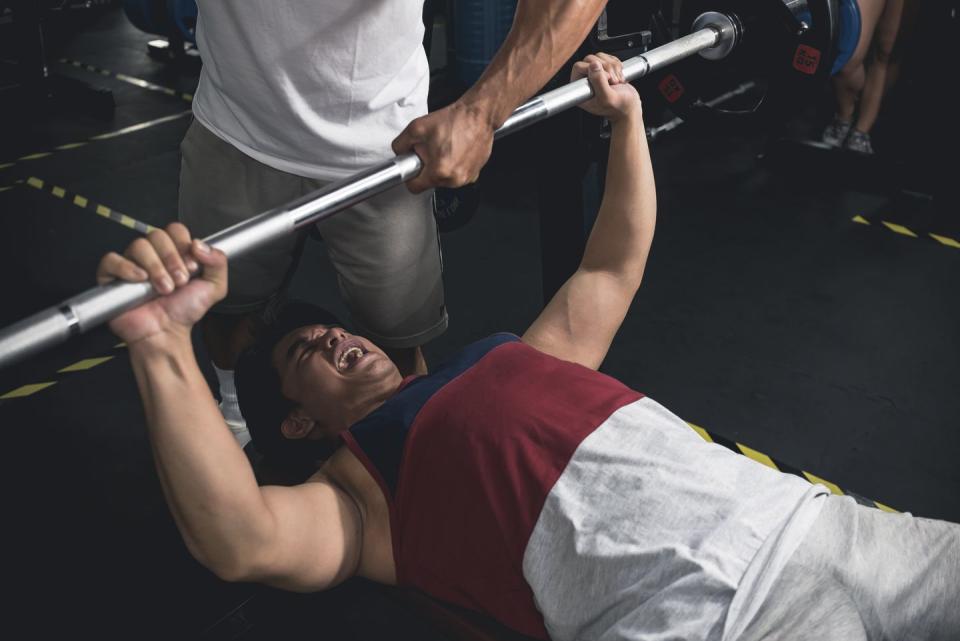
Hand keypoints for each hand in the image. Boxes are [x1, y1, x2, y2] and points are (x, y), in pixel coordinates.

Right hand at [95, 223, 226, 346]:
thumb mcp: (214, 287)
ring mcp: (131, 263)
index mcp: (173, 251)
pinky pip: (112, 260)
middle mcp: (152, 254)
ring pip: (138, 246)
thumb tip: (200, 244)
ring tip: (164, 288)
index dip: (184, 245)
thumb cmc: (185, 310)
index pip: (175, 230)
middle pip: (157, 235)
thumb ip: (218, 262)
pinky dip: (127, 268)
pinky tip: (141, 280)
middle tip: (179, 281)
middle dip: (172, 259)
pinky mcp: (112, 276)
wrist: (167, 333)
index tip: (192, 267)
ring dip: (156, 268)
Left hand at [391, 101, 494, 193]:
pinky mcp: (474, 174)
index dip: (410, 175)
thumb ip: (400, 144)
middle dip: (427, 167)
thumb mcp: (417, 128)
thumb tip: (399, 152)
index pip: (414, 187)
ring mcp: (467, 178)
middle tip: (432, 150)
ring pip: (444, 179)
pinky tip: (455, 151)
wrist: (478, 115)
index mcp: (439, 171)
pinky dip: (454, 165)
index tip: (412, 166)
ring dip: (441, 167)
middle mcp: (454, 179)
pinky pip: (457, 175)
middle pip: (430, 182)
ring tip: (445, 148)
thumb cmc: (455, 120)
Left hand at [572, 53, 640, 122]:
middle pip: (590, 59)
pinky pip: (609, 57)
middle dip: (606, 68)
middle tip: (613, 81)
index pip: (578, 67)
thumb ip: (598, 81)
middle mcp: (585, 81)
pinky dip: (617, 65)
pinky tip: (619, 77)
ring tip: (616, 81)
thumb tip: (593, 64)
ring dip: (613, 67)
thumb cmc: (618, 108)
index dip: (592, 69)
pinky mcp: (605, 70)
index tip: (606, 78)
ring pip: (600, 57)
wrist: (630, 107)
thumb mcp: (607, 98)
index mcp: (580, 90)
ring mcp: (595, 74)